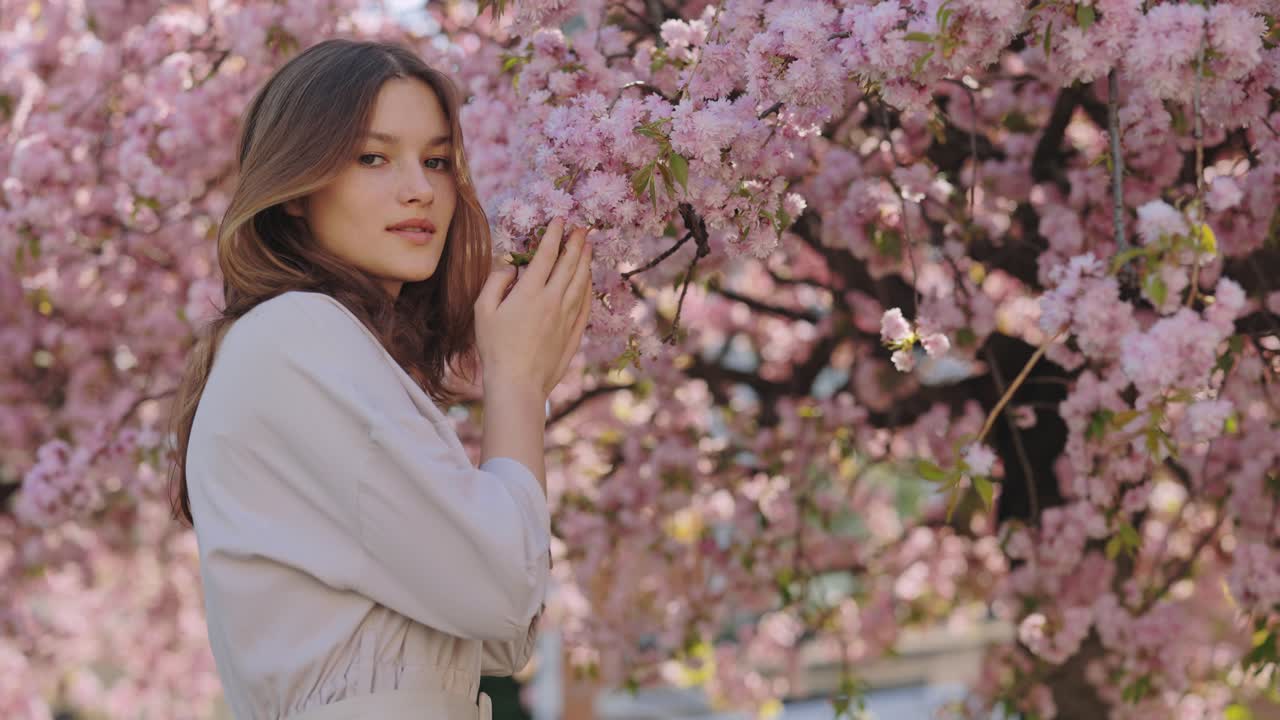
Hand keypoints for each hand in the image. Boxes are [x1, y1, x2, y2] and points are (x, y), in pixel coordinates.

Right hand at [474, 217, 592, 398]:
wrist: (518, 383)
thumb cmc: (495, 348)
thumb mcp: (483, 311)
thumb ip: (496, 283)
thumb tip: (510, 266)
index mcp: (529, 292)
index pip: (546, 255)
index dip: (554, 235)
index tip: (560, 220)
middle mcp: (553, 301)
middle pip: (569, 265)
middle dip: (576, 243)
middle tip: (582, 228)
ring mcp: (566, 317)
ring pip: (581, 283)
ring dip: (585, 262)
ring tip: (589, 247)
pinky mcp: (573, 333)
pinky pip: (585, 305)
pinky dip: (589, 288)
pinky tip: (589, 281)